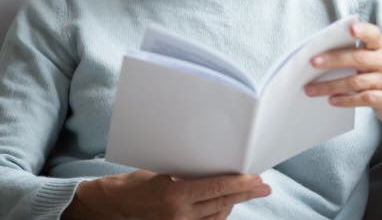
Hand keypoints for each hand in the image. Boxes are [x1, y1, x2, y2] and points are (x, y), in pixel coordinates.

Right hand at [63, 169, 270, 219]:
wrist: (118, 204)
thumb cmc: (138, 181)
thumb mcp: (164, 170)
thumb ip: (190, 173)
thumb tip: (217, 166)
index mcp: (175, 195)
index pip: (216, 189)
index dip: (239, 184)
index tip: (256, 178)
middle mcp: (180, 215)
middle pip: (222, 203)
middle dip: (245, 194)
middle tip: (264, 186)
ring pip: (218, 215)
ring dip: (235, 202)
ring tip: (250, 191)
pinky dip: (220, 212)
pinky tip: (229, 203)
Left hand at [304, 21, 381, 137]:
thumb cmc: (378, 72)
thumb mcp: (371, 58)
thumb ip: (351, 53)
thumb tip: (319, 55)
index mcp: (379, 48)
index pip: (373, 35)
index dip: (363, 30)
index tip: (351, 28)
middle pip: (358, 58)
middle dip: (334, 60)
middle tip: (312, 62)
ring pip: (356, 82)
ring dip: (331, 85)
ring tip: (311, 88)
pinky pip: (363, 99)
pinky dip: (345, 100)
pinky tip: (331, 100)